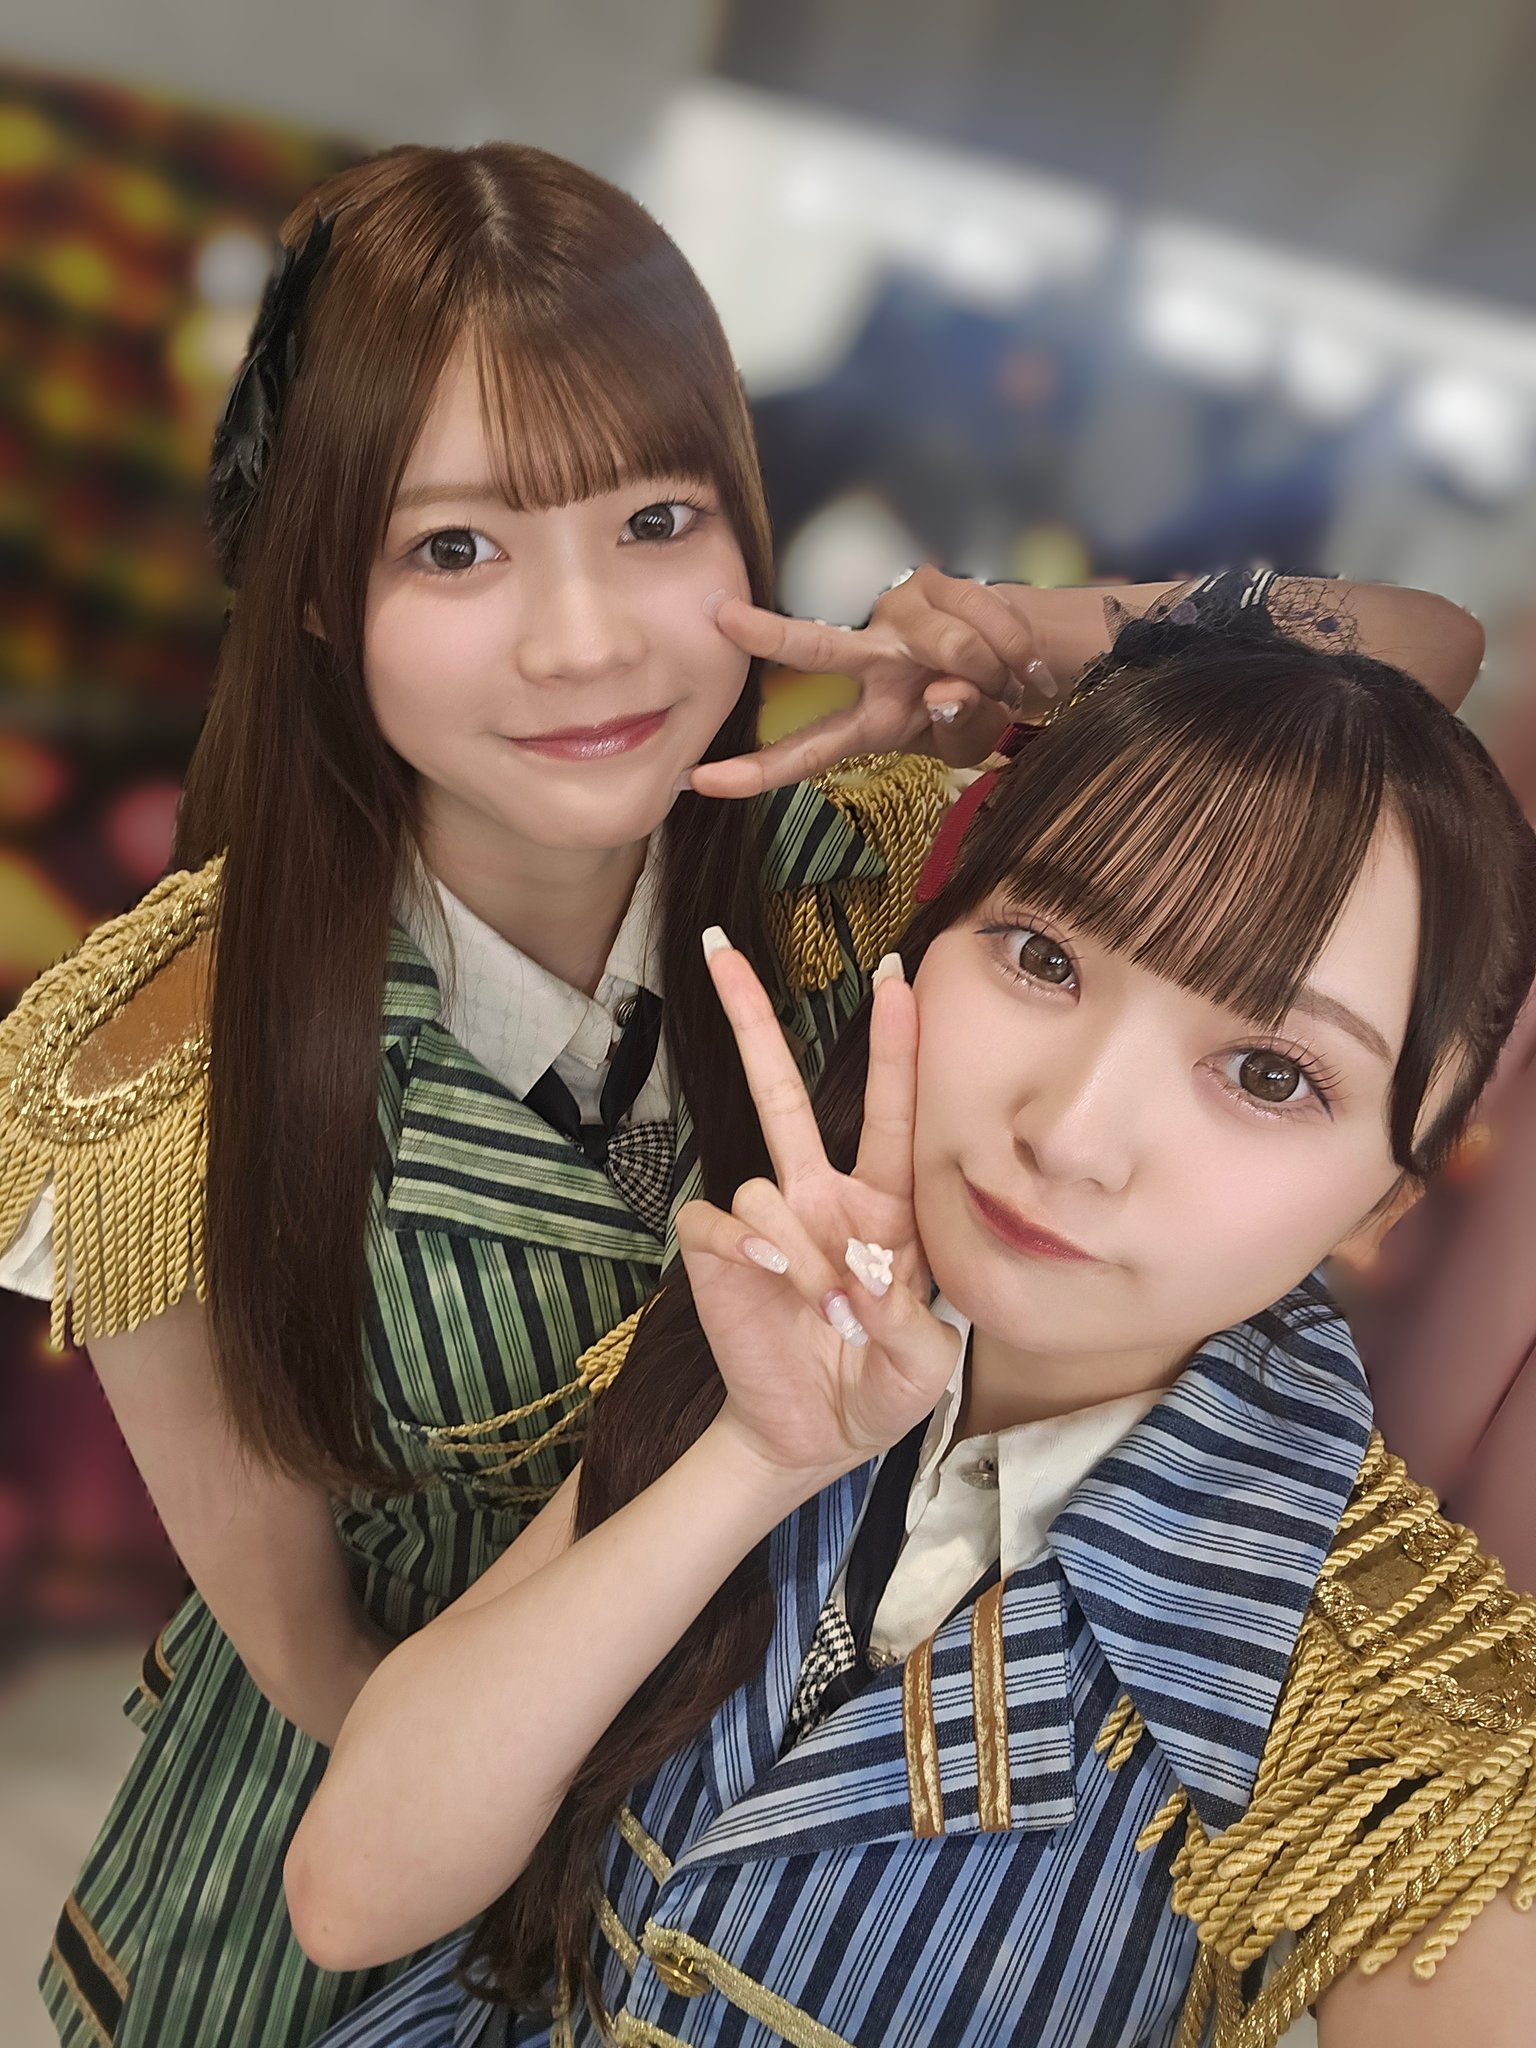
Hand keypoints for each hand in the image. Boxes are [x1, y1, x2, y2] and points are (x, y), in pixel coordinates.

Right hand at [676, 939, 961, 1492]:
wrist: (813, 1437)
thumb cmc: (881, 1388)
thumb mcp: (926, 1364)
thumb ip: (907, 1319)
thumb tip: (866, 1273)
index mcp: (885, 1206)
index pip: (892, 1110)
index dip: (895, 1045)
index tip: (898, 975)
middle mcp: (820, 1196)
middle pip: (782, 1092)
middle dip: (753, 1020)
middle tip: (722, 949)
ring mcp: (767, 1222)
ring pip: (766, 1185)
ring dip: (799, 1248)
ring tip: (825, 1307)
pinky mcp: (718, 1255)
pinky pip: (722, 1220)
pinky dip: (747, 1245)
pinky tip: (769, 1276)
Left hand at [687, 567, 1059, 796]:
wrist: (1032, 658)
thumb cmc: (988, 708)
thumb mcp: (975, 742)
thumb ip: (961, 729)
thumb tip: (944, 690)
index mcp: (871, 720)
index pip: (807, 750)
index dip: (757, 770)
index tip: (700, 779)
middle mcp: (873, 662)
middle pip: (818, 644)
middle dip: (774, 634)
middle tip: (725, 617)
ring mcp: (899, 615)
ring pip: (951, 647)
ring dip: (995, 673)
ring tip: (1012, 684)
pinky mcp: (933, 581)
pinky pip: (984, 620)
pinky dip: (1013, 648)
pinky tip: (1019, 658)